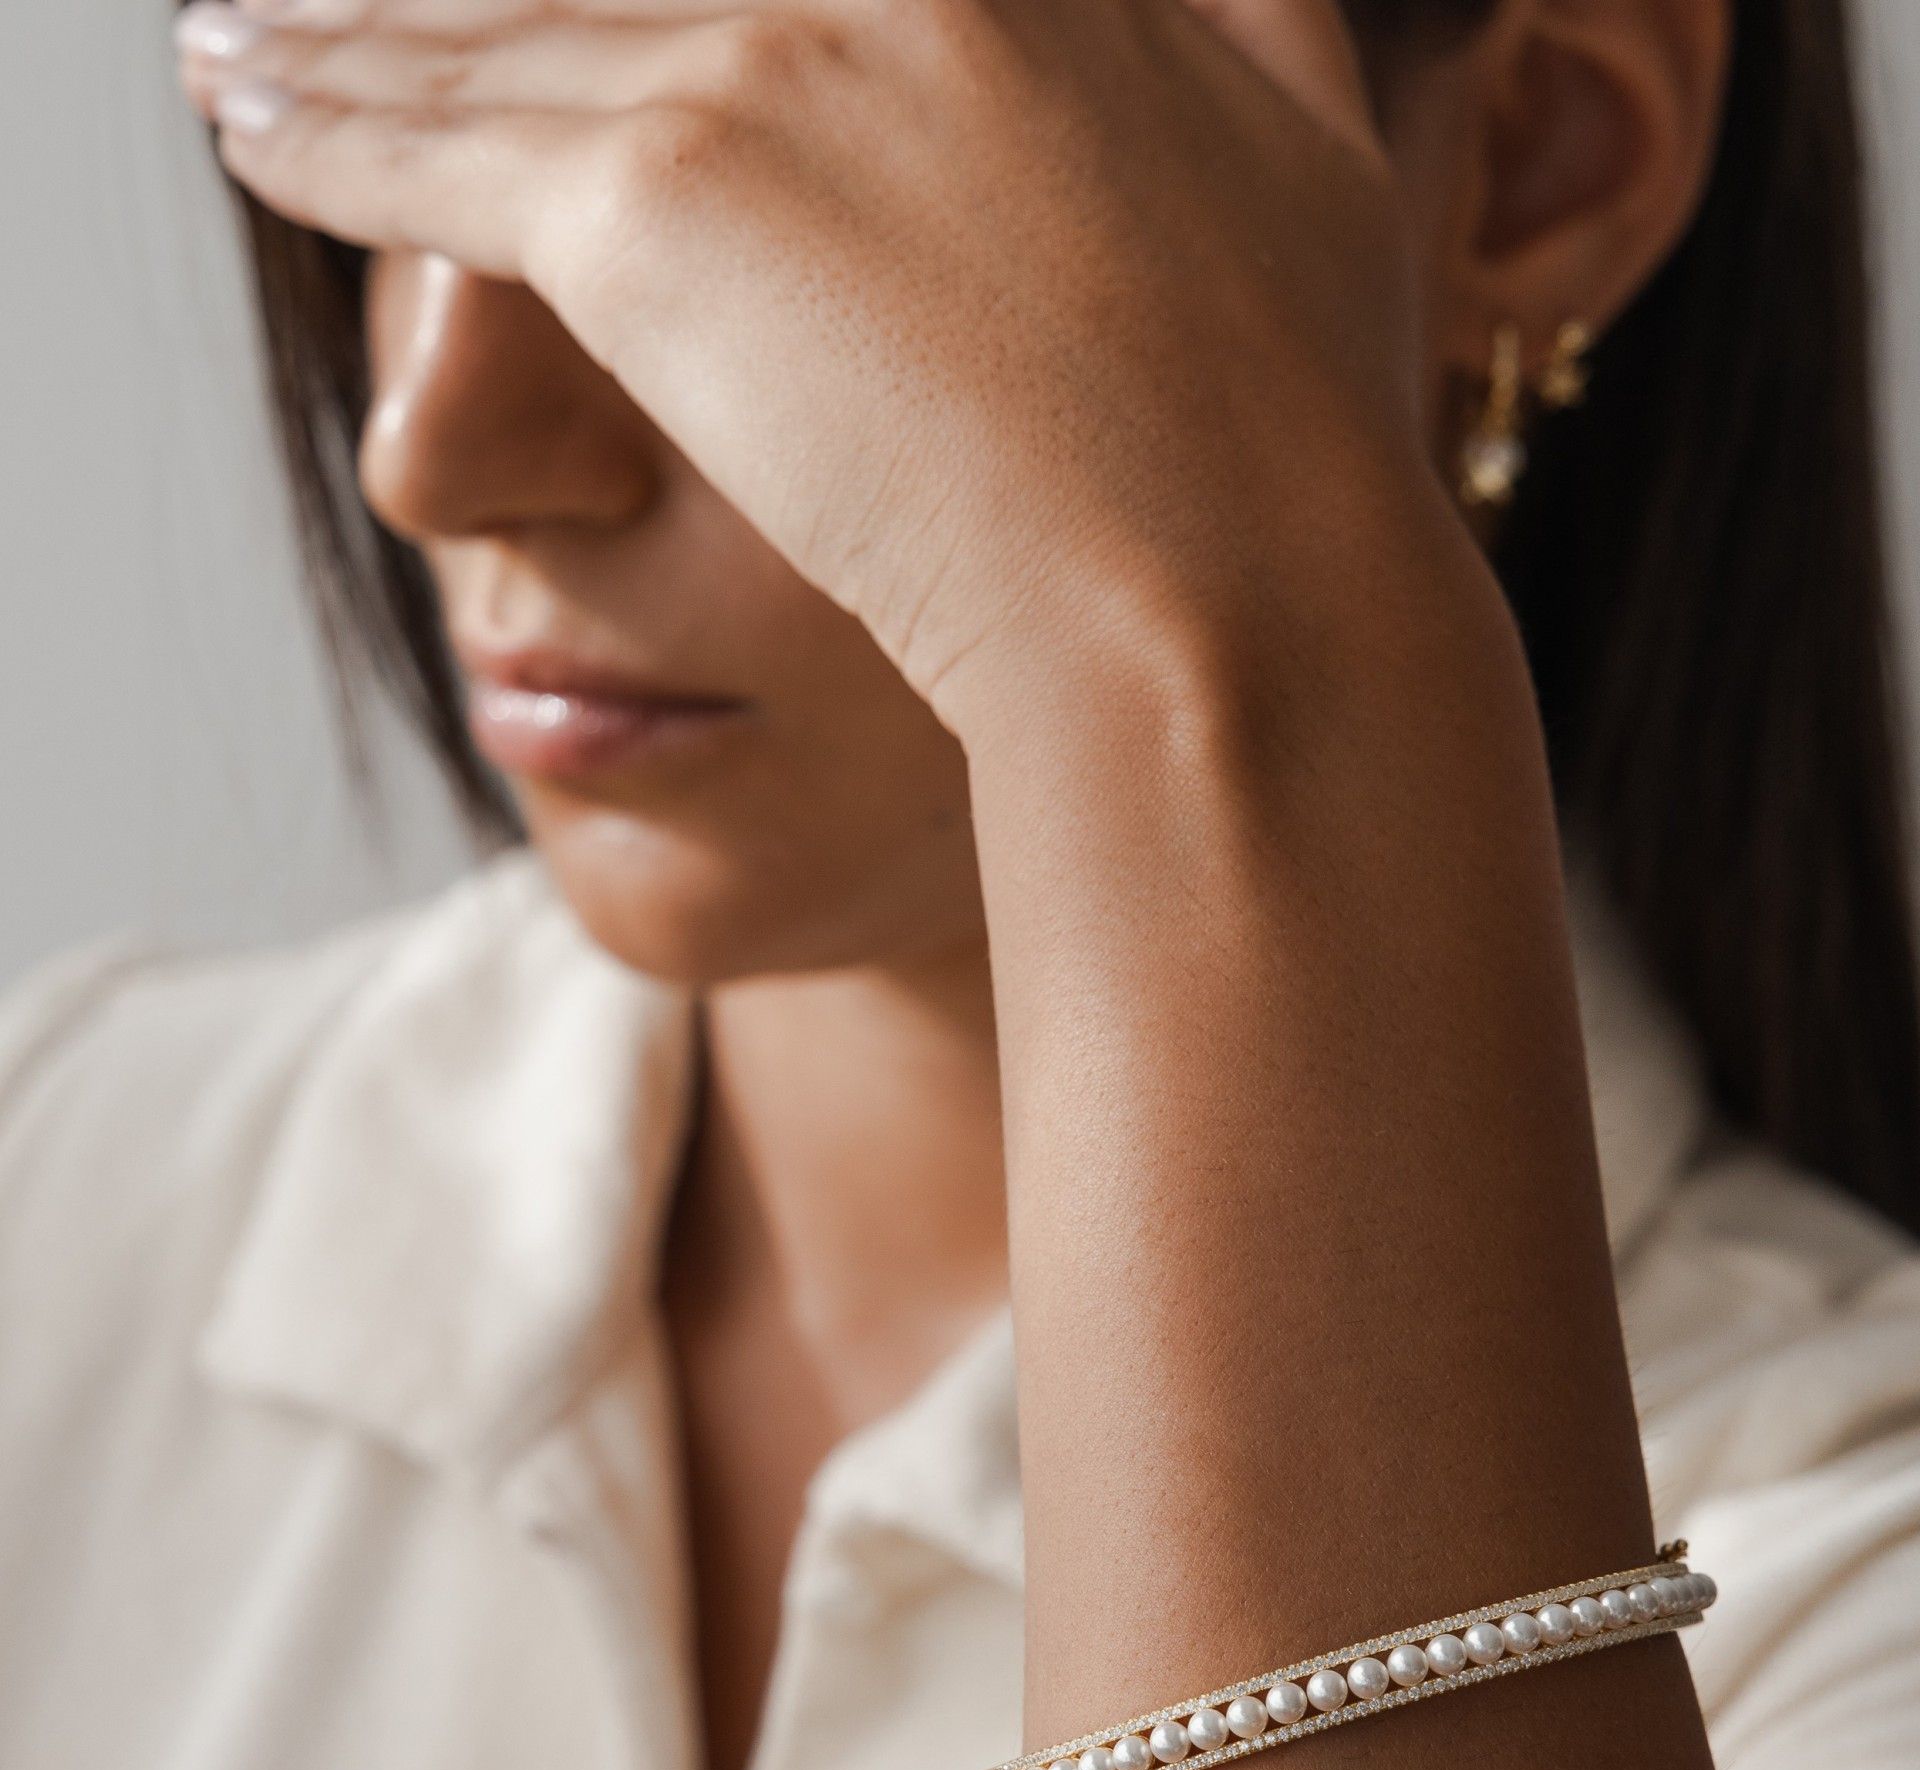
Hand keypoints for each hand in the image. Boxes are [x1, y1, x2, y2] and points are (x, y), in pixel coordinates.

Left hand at [177, 0, 1427, 731]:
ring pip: (493, 32)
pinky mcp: (659, 201)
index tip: (610, 7)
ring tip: (250, 43)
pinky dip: (318, 130)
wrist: (1222, 591)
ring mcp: (766, 66)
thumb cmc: (1284, 435)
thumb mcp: (1313, 167)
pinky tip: (244, 112)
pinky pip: (424, 147)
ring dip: (355, 36)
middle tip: (352, 1)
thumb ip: (1240, 48)